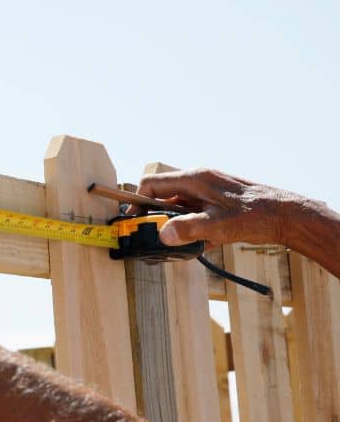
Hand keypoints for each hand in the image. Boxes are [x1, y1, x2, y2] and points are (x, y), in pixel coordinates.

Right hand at [135, 169, 303, 247]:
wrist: (288, 215)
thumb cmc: (256, 216)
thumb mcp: (218, 226)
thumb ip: (188, 229)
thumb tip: (162, 235)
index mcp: (195, 179)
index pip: (152, 184)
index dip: (137, 202)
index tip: (134, 221)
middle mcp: (199, 180)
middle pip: (163, 196)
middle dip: (157, 217)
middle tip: (157, 237)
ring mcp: (208, 189)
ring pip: (179, 205)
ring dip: (177, 224)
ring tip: (186, 242)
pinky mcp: (217, 200)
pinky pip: (195, 211)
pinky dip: (194, 226)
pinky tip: (206, 242)